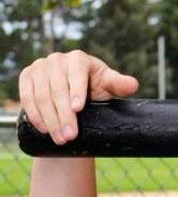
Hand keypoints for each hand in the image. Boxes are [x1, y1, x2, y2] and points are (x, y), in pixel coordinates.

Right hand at [19, 50, 138, 145]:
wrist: (72, 92)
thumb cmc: (95, 87)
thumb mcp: (108, 85)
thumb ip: (119, 84)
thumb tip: (132, 85)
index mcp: (78, 58)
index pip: (76, 74)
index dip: (76, 91)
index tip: (78, 109)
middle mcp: (57, 59)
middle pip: (57, 89)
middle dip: (64, 115)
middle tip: (70, 136)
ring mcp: (39, 67)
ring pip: (41, 95)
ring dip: (49, 119)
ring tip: (60, 138)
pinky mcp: (26, 77)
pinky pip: (26, 96)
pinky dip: (34, 114)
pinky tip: (43, 128)